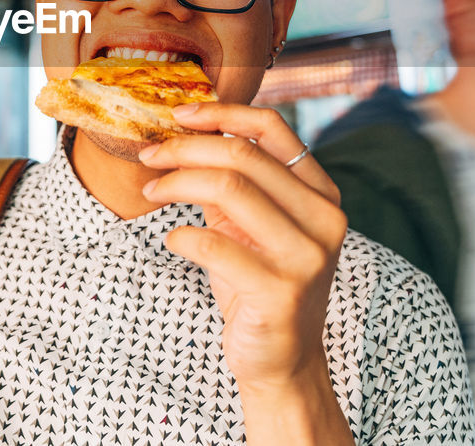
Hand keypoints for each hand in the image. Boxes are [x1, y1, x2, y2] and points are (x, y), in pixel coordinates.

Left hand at [138, 102, 345, 389]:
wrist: (281, 362)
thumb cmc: (259, 284)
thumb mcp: (254, 225)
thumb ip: (236, 180)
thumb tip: (186, 129)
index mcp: (322, 194)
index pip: (273, 128)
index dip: (221, 112)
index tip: (178, 115)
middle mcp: (324, 219)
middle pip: (242, 155)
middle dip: (185, 148)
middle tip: (150, 155)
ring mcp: (306, 255)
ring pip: (228, 188)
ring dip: (176, 183)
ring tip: (151, 191)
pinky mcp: (280, 291)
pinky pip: (211, 244)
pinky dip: (180, 236)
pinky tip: (174, 241)